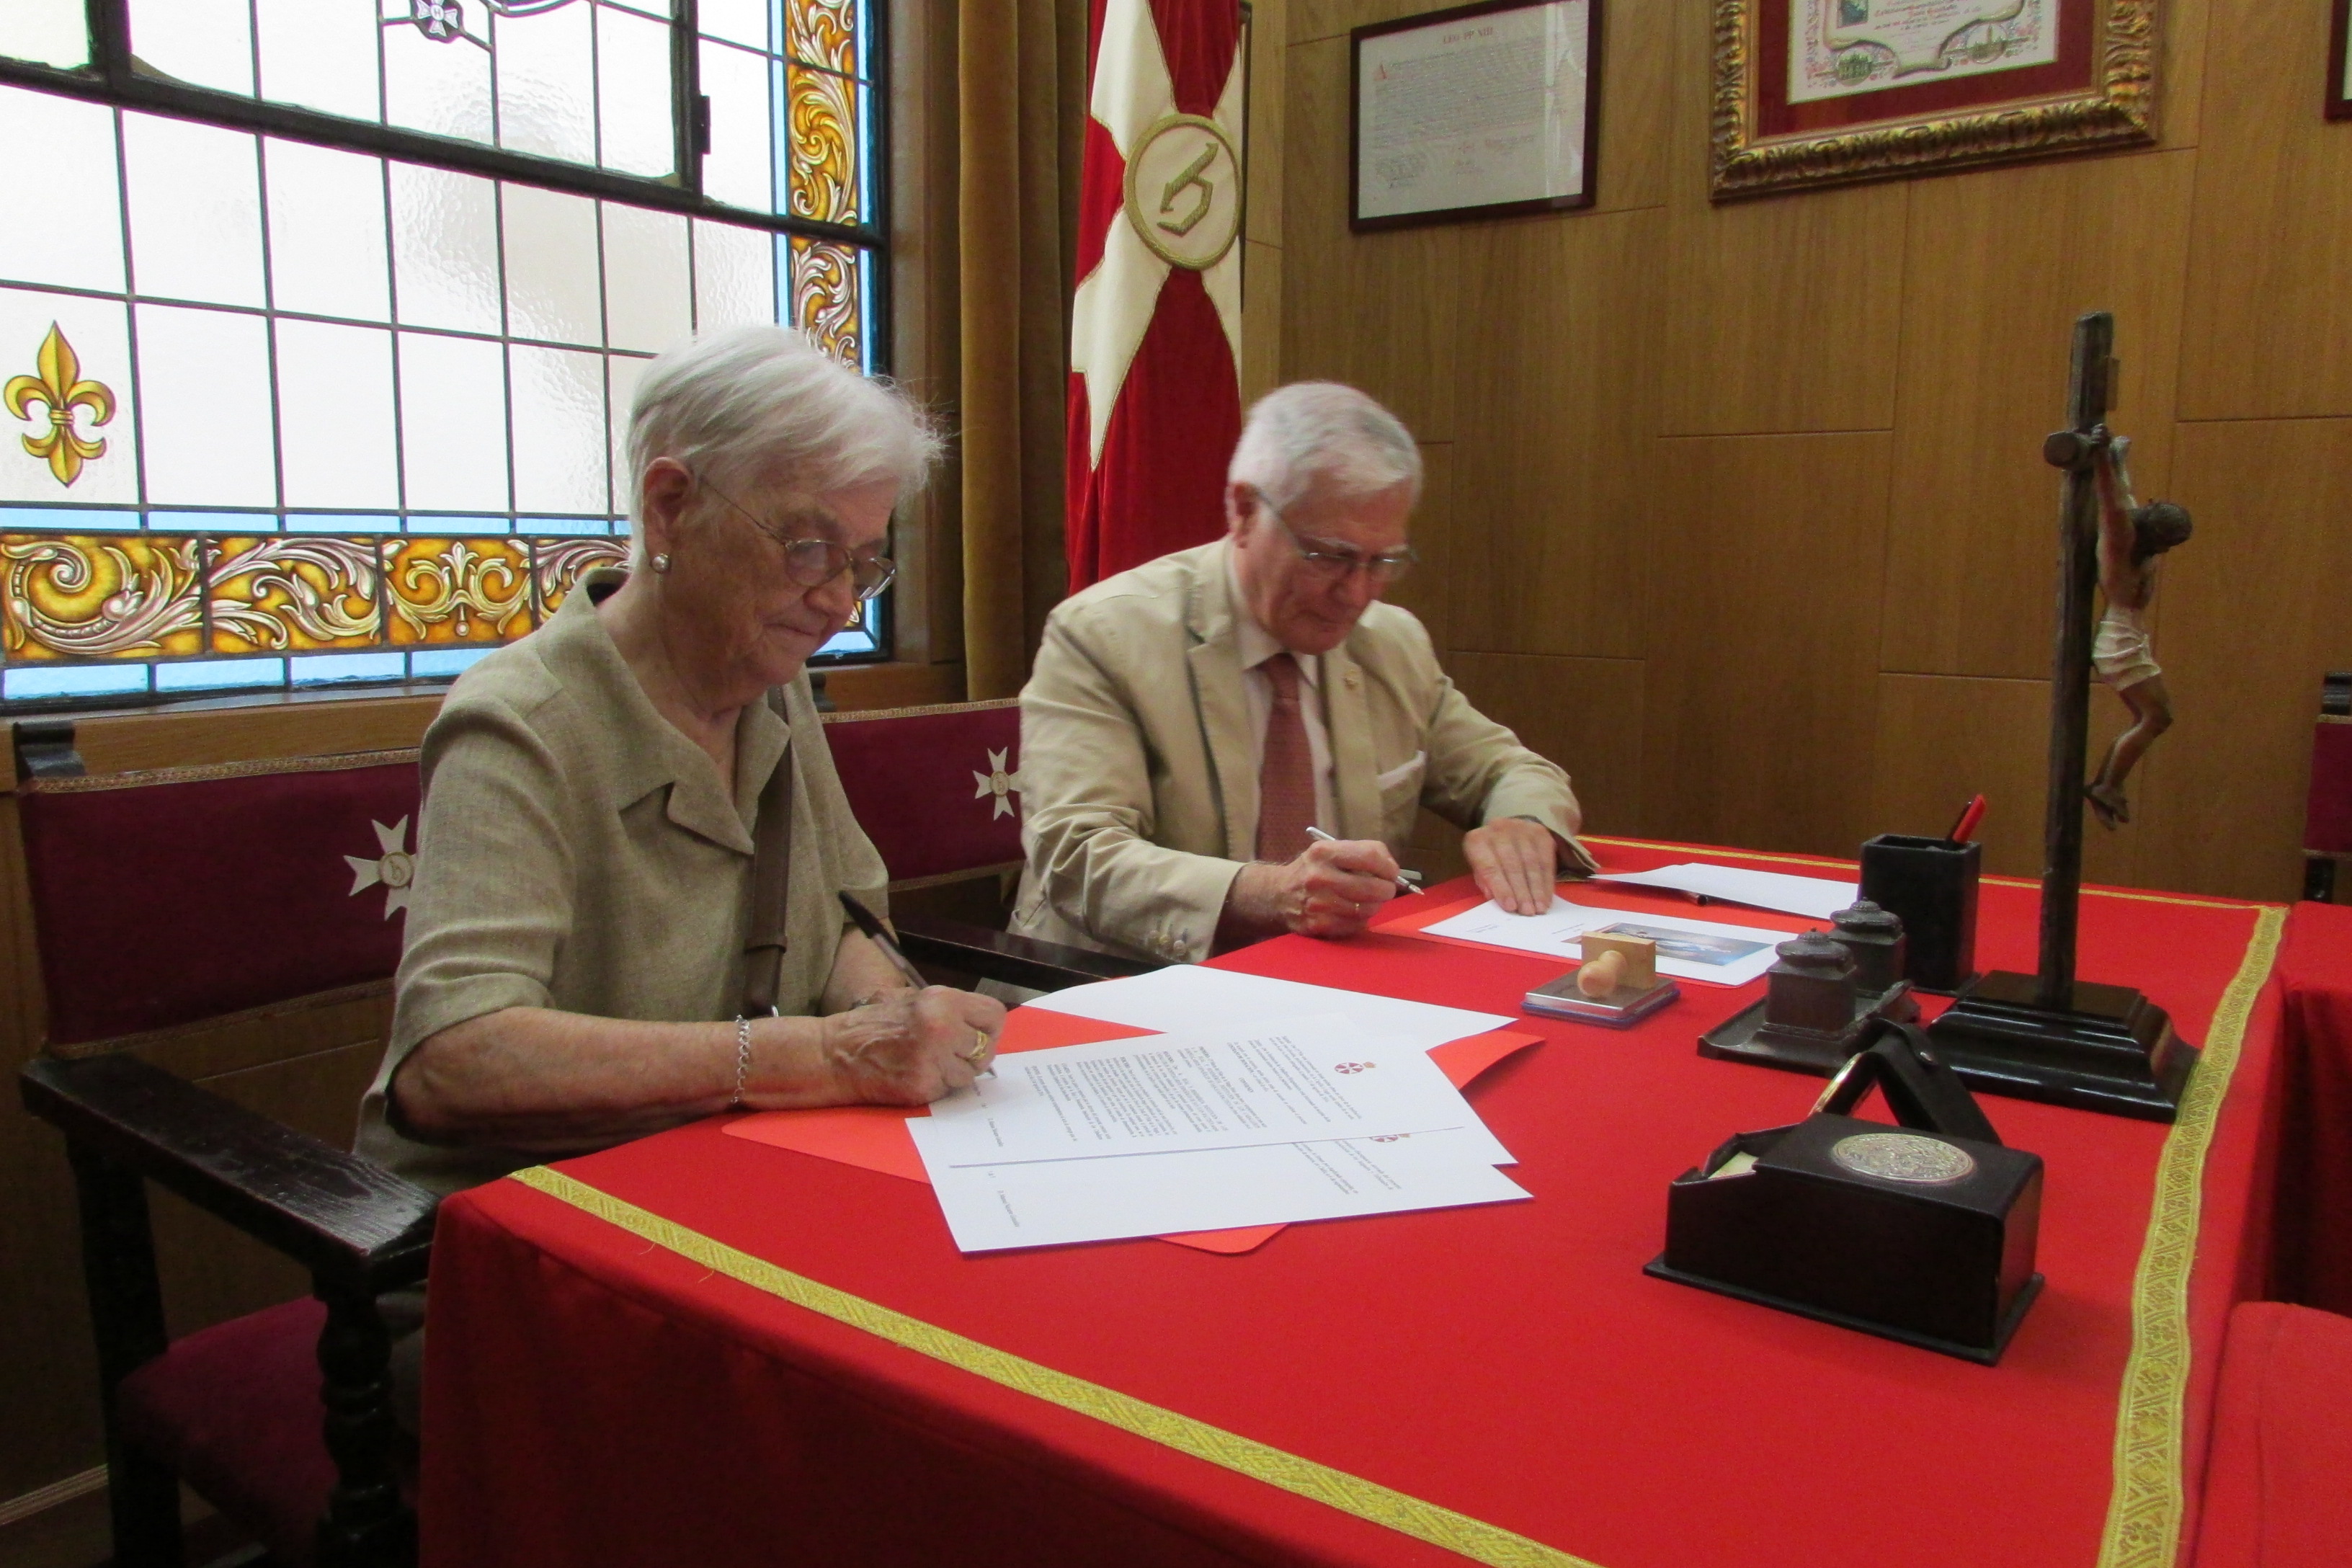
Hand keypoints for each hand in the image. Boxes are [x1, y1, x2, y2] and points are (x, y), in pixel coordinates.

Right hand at [811, 986, 1007, 1105]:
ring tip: (927, 1063)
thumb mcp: (916, 1002)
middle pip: (986, 1048)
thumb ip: (952, 1012)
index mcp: (942, 1000)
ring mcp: (933, 1057)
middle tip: (949, 1054)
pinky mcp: (923, 1084)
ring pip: (970, 1074)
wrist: (837, 1052)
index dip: (987, 1029)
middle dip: (971, 1055)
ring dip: (953, 1074)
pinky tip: (915, 1075)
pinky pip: (948, 1090)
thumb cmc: (877, 1027)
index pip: (994, 1015)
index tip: (975, 1036)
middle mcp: (941, 1026)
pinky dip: (936, 1087)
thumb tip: (985, 1029)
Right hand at [1278, 836, 1402, 938]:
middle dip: (1386, 889)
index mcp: (1324, 853)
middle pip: (1373, 887)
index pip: (1370, 856)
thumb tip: (1392, 870)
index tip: (1391, 872)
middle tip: (1384, 889)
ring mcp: (1318, 904)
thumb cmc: (1313, 869)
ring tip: (1366, 900)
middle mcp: (1319, 877)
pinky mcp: (1318, 925)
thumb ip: (1362, 853)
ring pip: (1367, 909)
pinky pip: (1356, 924)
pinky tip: (1351, 912)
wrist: (1278, 894)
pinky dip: (1360, 919)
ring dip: (1374, 906)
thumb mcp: (1330, 850)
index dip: (1388, 866)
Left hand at [1464, 818, 1556, 914]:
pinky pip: (1546, 859)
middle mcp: (1499, 829)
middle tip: (1527, 912)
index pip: (1489, 866)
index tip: (1510, 907)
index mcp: (1477, 840)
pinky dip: (1547, 881)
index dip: (1501, 887)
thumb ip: (1485, 880)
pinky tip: (1547, 897)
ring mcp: (1521, 828)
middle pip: (1513, 865)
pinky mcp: (1540, 832)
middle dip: (1521, 891)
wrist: (1506, 831)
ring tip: (1539, 908)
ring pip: (1532, 862)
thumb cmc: (1490, 856)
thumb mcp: (1479, 867)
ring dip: (1537, 889)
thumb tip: (1494, 897)